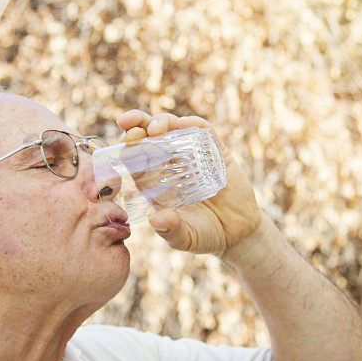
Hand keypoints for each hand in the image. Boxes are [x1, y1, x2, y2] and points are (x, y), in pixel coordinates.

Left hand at [116, 110, 261, 255]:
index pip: (134, 158)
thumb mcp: (185, 238)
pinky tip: (185, 124)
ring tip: (156, 129)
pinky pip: (203, 132)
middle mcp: (171, 165)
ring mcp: (193, 156)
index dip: (126, 147)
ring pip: (173, 128)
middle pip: (149, 136)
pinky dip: (193, 124)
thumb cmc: (204, 236)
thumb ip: (171, 230)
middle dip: (137, 124)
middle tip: (129, 124)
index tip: (122, 144)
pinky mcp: (216, 152)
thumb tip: (156, 219)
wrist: (238, 234)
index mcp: (154, 182)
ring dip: (161, 122)